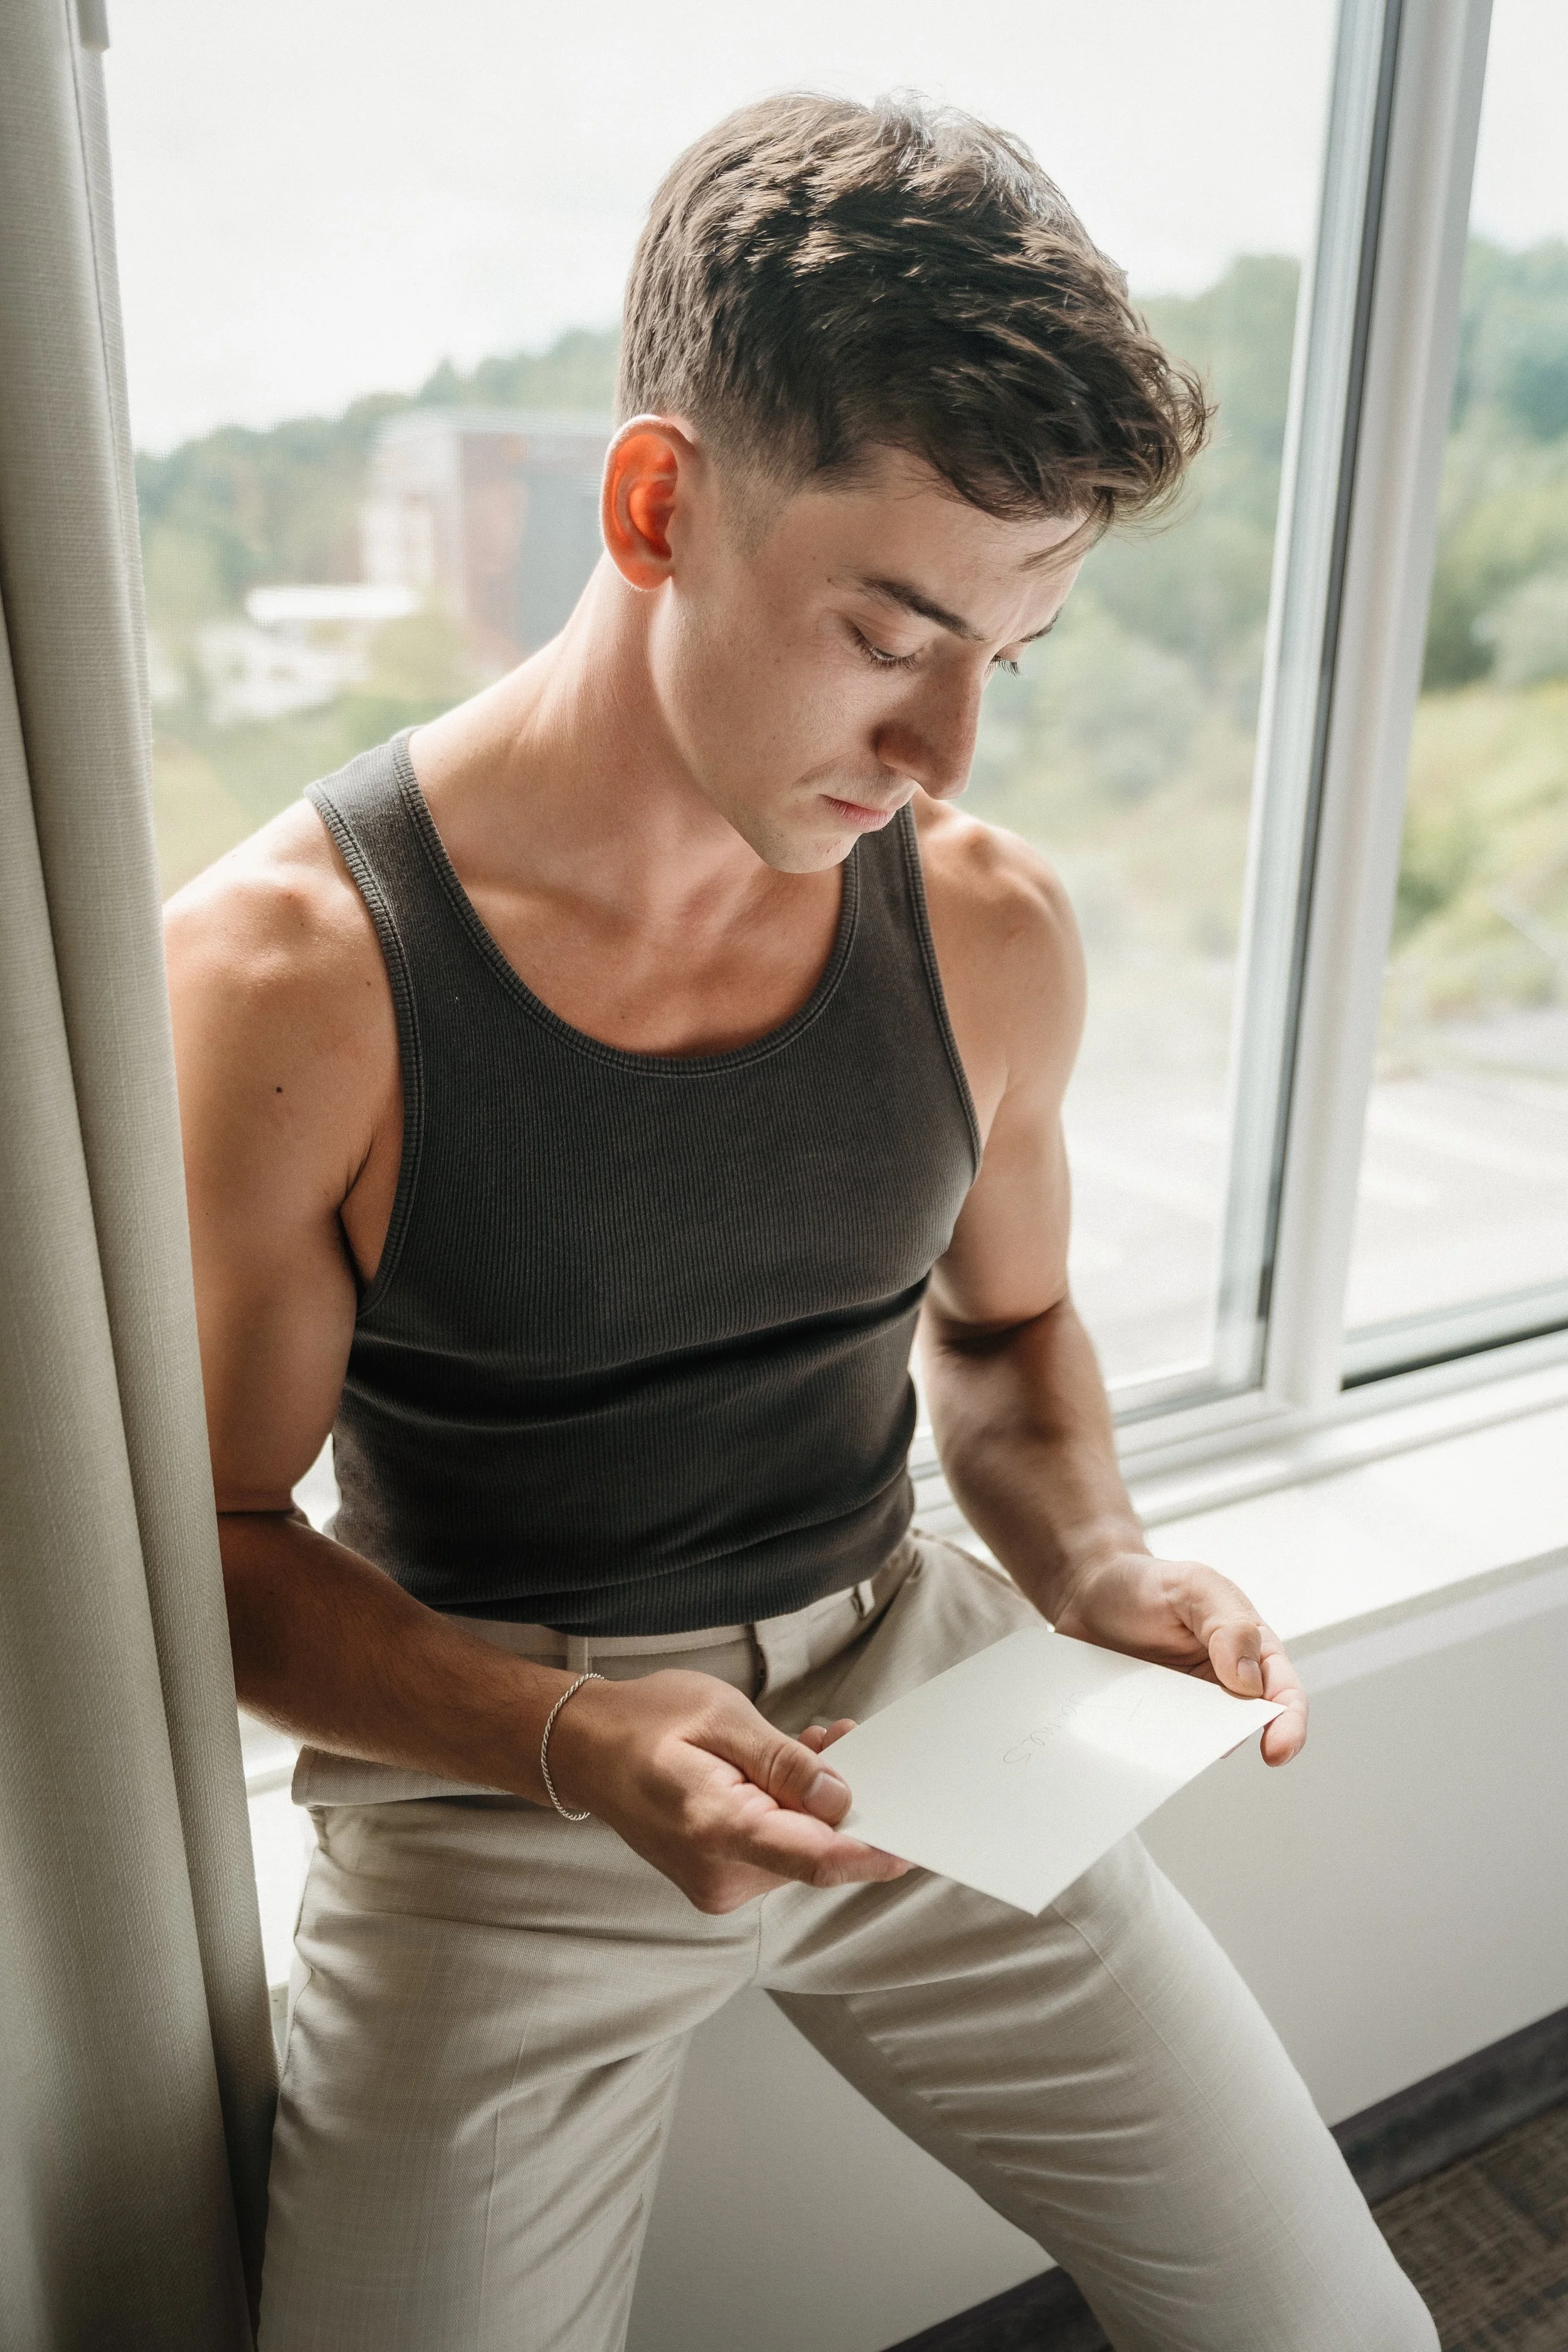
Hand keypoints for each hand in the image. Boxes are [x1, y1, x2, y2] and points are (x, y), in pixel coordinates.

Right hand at [545, 1670, 905, 1912]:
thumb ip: (784, 1762)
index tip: (915, 1841)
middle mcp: (720, 1875)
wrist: (583, 1748)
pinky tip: (791, 1769)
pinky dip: (794, 1812)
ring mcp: (718, 1883)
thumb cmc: (643, 1723)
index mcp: (716, 1831)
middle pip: (814, 1853)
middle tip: (847, 1739)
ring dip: (816, 1802)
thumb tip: (839, 1797)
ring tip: (808, 1743)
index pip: (814, 1859)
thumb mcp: (721, 1718)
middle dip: (844, 1802)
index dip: (871, 1852)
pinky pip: (778, 1849)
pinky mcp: (721, 1878)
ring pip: (800, 1850)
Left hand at [1050, 1551, 1306, 1765]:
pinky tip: (1142, 1738)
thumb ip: (1229, 1624)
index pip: (1284, 1692)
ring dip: (1194, 1744)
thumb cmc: (1147, 1583)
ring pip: (1205, 1740)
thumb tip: (1250, 1680)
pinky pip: (1165, 1741)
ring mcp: (1191, 1703)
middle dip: (1235, 1738)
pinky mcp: (1158, 1716)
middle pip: (1247, 1725)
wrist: (1088, 1590)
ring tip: (1170, 1734)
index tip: (1275, 1750)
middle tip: (1212, 1742)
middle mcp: (1226, 1680)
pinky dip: (1160, 1745)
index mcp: (1250, 1647)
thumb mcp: (1194, 1586)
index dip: (1289, 1724)